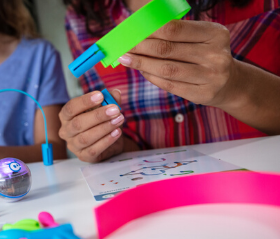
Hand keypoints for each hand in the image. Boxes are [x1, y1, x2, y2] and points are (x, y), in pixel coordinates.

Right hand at [58, 89, 124, 162]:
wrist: (108, 141)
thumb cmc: (101, 122)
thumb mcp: (105, 108)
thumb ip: (109, 100)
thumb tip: (115, 93)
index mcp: (66, 116)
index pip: (71, 108)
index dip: (84, 101)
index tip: (100, 95)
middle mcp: (66, 131)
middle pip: (78, 123)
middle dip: (98, 116)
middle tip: (115, 109)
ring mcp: (73, 145)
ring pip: (85, 137)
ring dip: (104, 128)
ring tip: (119, 120)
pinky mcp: (83, 156)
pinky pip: (93, 149)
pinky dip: (106, 141)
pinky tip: (117, 132)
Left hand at [119, 20, 235, 106]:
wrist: (230, 83)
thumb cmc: (207, 55)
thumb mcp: (200, 38)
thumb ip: (176, 33)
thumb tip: (139, 30)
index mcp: (215, 34)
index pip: (174, 29)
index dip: (149, 31)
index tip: (131, 32)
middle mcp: (215, 54)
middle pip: (167, 49)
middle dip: (140, 47)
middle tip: (124, 47)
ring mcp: (211, 76)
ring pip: (166, 69)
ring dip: (141, 64)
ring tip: (126, 59)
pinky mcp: (202, 94)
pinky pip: (169, 85)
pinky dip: (151, 77)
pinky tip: (141, 71)